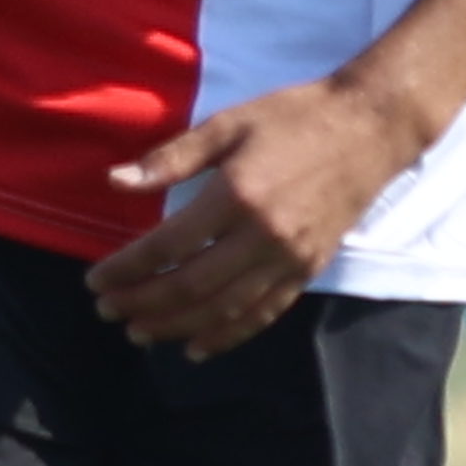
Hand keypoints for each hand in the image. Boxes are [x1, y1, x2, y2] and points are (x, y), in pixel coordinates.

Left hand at [88, 75, 431, 357]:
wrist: (369, 129)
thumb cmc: (293, 117)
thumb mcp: (227, 124)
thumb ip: (171, 158)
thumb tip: (116, 182)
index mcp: (237, 194)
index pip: (169, 247)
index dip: (128, 269)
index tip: (96, 279)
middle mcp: (263, 235)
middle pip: (191, 287)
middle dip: (143, 303)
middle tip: (107, 310)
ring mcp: (289, 258)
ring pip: (224, 310)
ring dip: (175, 327)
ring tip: (138, 333)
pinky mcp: (308, 270)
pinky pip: (263, 315)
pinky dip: (227, 337)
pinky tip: (195, 347)